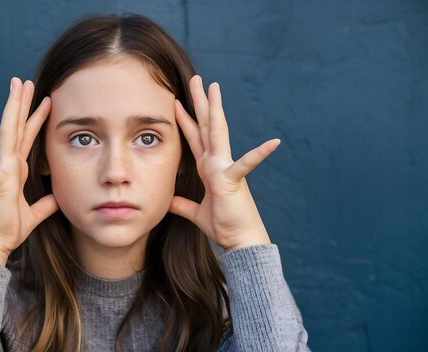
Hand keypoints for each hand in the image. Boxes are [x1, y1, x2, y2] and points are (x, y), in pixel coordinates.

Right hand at [0, 77, 58, 265]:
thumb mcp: (34, 214)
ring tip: (15, 88)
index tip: (45, 100)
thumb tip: (57, 197)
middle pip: (16, 128)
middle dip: (21, 104)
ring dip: (12, 111)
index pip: (27, 138)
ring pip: (8, 136)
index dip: (36, 118)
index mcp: (15, 170)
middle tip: (24, 80)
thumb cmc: (7, 230)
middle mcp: (7, 166)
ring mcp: (1, 173)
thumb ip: (45, 203)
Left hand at [169, 75, 279, 251]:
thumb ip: (182, 204)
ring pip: (218, 134)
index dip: (185, 120)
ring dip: (216, 111)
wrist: (240, 241)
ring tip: (215, 88)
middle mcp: (216, 163)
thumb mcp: (196, 213)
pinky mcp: (232, 181)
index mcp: (208, 168)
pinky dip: (259, 154)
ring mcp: (225, 169)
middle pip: (205, 126)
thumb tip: (169, 200)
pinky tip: (274, 142)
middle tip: (195, 79)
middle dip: (199, 102)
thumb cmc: (224, 225)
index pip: (194, 138)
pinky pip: (245, 165)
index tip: (176, 101)